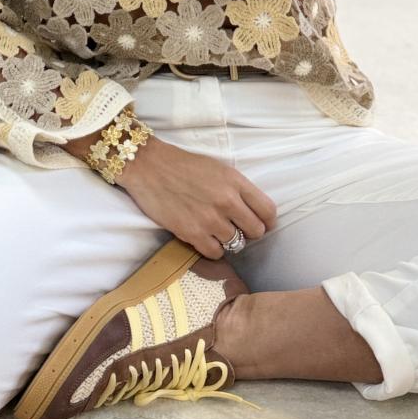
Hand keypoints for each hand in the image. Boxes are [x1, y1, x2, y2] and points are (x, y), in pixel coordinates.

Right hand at [116, 133, 278, 259]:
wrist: (149, 166)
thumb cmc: (184, 165)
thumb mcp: (218, 168)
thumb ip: (237, 188)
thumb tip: (253, 212)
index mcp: (235, 181)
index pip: (268, 211)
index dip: (267, 221)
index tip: (262, 224)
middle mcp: (226, 201)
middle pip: (256, 231)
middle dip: (249, 232)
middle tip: (237, 228)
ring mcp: (209, 219)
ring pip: (236, 243)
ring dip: (228, 240)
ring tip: (215, 230)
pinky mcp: (192, 233)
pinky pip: (215, 253)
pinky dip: (212, 248)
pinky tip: (203, 237)